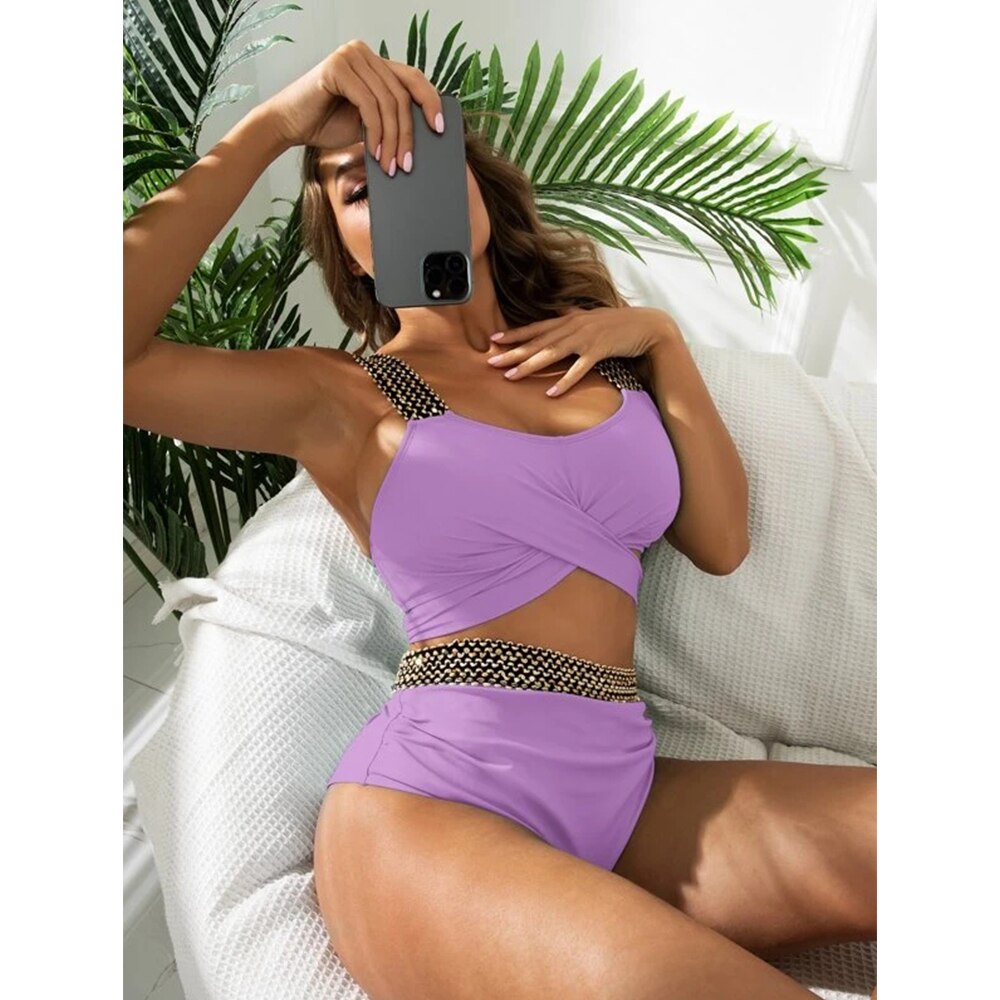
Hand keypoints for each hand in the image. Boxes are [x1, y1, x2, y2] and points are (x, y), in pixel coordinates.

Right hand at [259, 39, 444, 174]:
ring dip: (392, 140)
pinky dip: (375, 133)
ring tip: (391, 165)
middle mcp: (364, 53)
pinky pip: (369, 104)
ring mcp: (351, 56)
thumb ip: (390, 117)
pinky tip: (374, 153)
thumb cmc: (327, 125)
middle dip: (409, 134)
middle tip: (408, 163)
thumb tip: (424, 133)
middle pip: (403, 95)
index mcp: (375, 61)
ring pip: (388, 102)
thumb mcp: (369, 122)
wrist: (289, 125)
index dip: (431, 102)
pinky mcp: (337, 68)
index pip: (413, 78)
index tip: (441, 129)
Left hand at [487, 306, 678, 395]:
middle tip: (491, 362)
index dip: (514, 333)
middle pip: (538, 341)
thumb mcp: (591, 317)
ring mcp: (586, 337)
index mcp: (569, 318)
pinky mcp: (599, 350)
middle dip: (513, 352)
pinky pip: (578, 369)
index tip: (493, 340)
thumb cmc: (617, 323)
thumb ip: (573, 315)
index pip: (536, 327)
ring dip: (530, 365)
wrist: (647, 325)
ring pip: (552, 353)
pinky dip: (564, 381)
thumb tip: (560, 310)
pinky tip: (550, 392)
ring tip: (512, 376)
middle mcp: (574, 325)